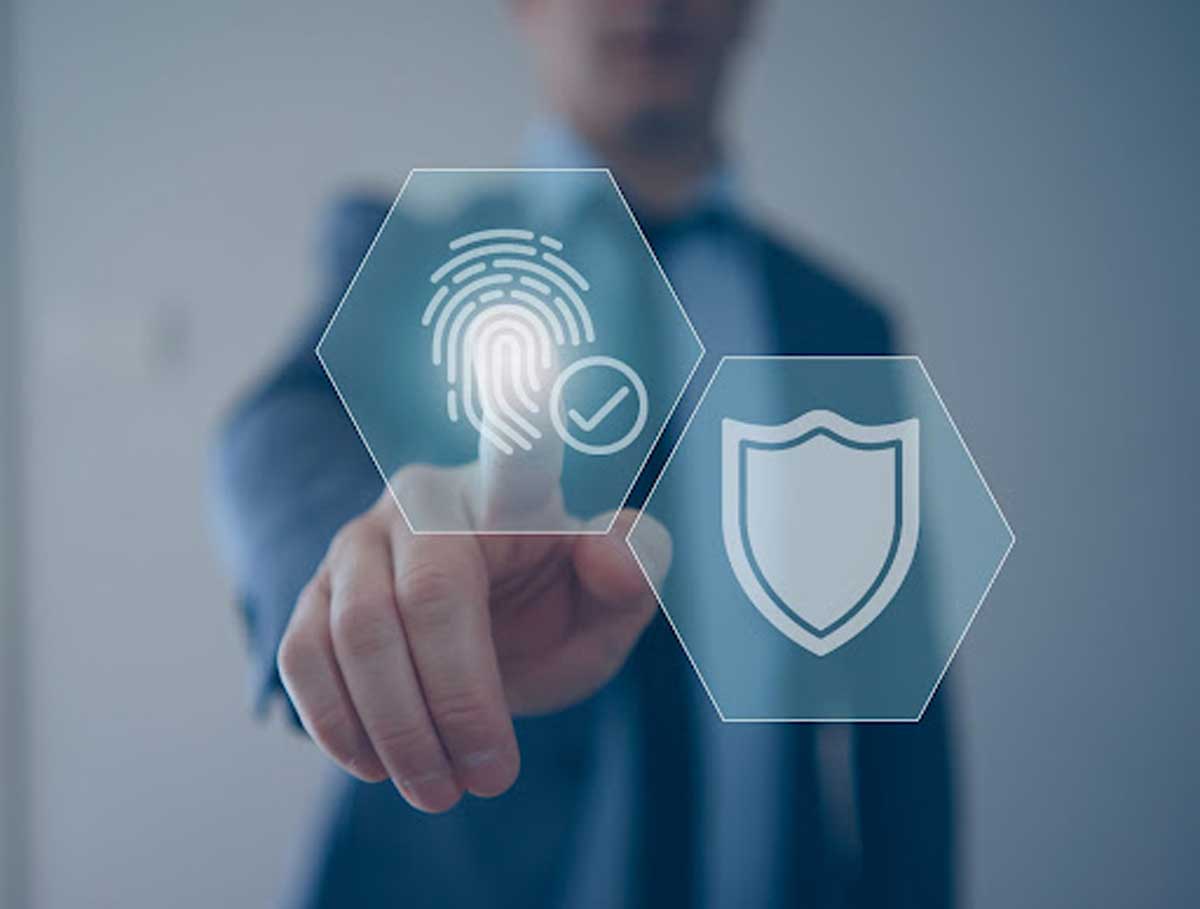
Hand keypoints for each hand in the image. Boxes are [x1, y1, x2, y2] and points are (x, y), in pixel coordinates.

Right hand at [276, 406, 670, 812]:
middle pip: (426, 598)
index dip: (520, 409)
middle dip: (456, 703)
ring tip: (440, 787)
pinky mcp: (314, 593)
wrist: (474, 646)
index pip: (519, 448)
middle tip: (489, 778)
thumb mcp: (606, 609)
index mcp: (513, 493)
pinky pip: (303, 656)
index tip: (527, 351)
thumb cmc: (551, 612)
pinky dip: (338, 723)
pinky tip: (376, 764)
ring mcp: (360, 544)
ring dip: (398, 730)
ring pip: (353, 634)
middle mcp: (426, 501)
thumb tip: (620, 552)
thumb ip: (628, 577)